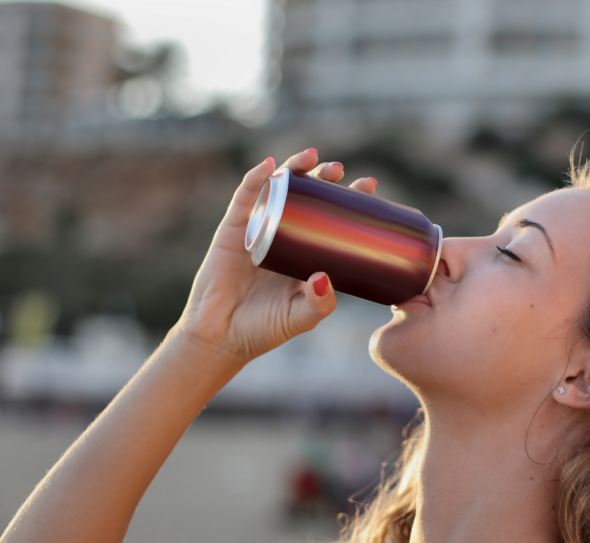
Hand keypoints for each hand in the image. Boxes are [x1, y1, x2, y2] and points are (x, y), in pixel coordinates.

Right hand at [174, 149, 378, 364]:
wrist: (221, 337)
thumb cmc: (264, 328)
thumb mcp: (301, 318)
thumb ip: (318, 304)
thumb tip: (325, 277)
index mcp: (306, 253)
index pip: (332, 218)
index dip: (349, 200)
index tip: (368, 187)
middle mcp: (285, 235)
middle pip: (308, 197)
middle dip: (325, 179)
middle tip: (340, 171)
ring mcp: (258, 229)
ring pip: (279, 190)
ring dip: (295, 168)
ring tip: (313, 157)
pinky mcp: (233, 230)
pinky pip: (244, 199)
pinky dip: (255, 179)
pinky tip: (268, 166)